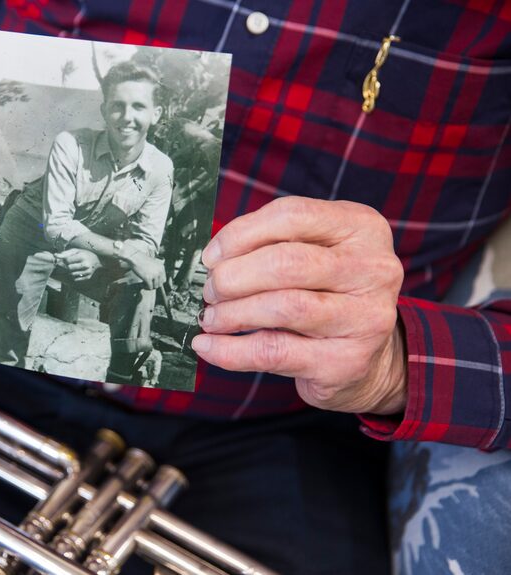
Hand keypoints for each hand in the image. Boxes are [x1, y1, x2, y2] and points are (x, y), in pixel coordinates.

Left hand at [57, 248, 100, 280]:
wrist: (97, 260)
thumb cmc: (84, 254)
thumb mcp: (75, 251)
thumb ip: (65, 253)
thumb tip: (54, 255)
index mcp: (82, 256)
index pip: (67, 261)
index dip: (65, 260)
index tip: (67, 259)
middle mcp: (85, 265)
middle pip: (69, 268)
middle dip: (68, 266)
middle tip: (71, 263)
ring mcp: (87, 272)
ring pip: (72, 274)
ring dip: (71, 271)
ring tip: (75, 267)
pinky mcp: (88, 277)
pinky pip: (76, 278)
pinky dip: (75, 275)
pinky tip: (78, 271)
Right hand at [129, 253, 165, 289]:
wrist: (136, 258)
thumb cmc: (142, 260)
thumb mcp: (154, 264)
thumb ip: (157, 271)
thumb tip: (157, 281)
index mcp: (161, 268)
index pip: (164, 280)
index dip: (158, 282)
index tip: (153, 282)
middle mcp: (159, 271)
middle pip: (160, 284)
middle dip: (154, 285)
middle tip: (149, 284)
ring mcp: (154, 275)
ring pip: (155, 286)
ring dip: (150, 287)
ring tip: (146, 284)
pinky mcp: (147, 278)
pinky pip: (150, 287)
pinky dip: (146, 287)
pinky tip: (143, 285)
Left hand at [192, 197, 406, 415]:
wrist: (366, 358)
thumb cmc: (325, 294)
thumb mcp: (312, 255)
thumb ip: (270, 246)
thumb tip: (211, 259)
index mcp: (361, 228)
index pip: (293, 215)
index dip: (240, 234)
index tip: (211, 256)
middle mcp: (373, 269)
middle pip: (286, 262)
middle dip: (233, 277)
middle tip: (209, 291)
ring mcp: (365, 317)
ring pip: (283, 307)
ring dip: (232, 313)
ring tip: (210, 318)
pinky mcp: (347, 361)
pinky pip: (274, 352)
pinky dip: (230, 350)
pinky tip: (207, 345)